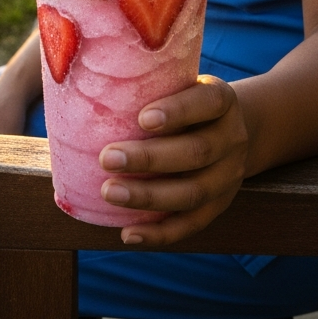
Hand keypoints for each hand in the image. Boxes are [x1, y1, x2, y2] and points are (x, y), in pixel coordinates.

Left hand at [97, 75, 248, 245]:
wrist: (229, 129)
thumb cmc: (186, 102)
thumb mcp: (181, 84)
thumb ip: (150, 86)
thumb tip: (86, 87)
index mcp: (222, 102)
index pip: (208, 102)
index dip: (178, 111)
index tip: (143, 118)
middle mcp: (231, 139)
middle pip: (196, 152)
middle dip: (149, 158)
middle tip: (107, 158)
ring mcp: (228, 176)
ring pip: (193, 192)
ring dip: (148, 196)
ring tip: (109, 193)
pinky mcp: (219, 205)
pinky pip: (191, 225)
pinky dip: (159, 233)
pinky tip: (128, 234)